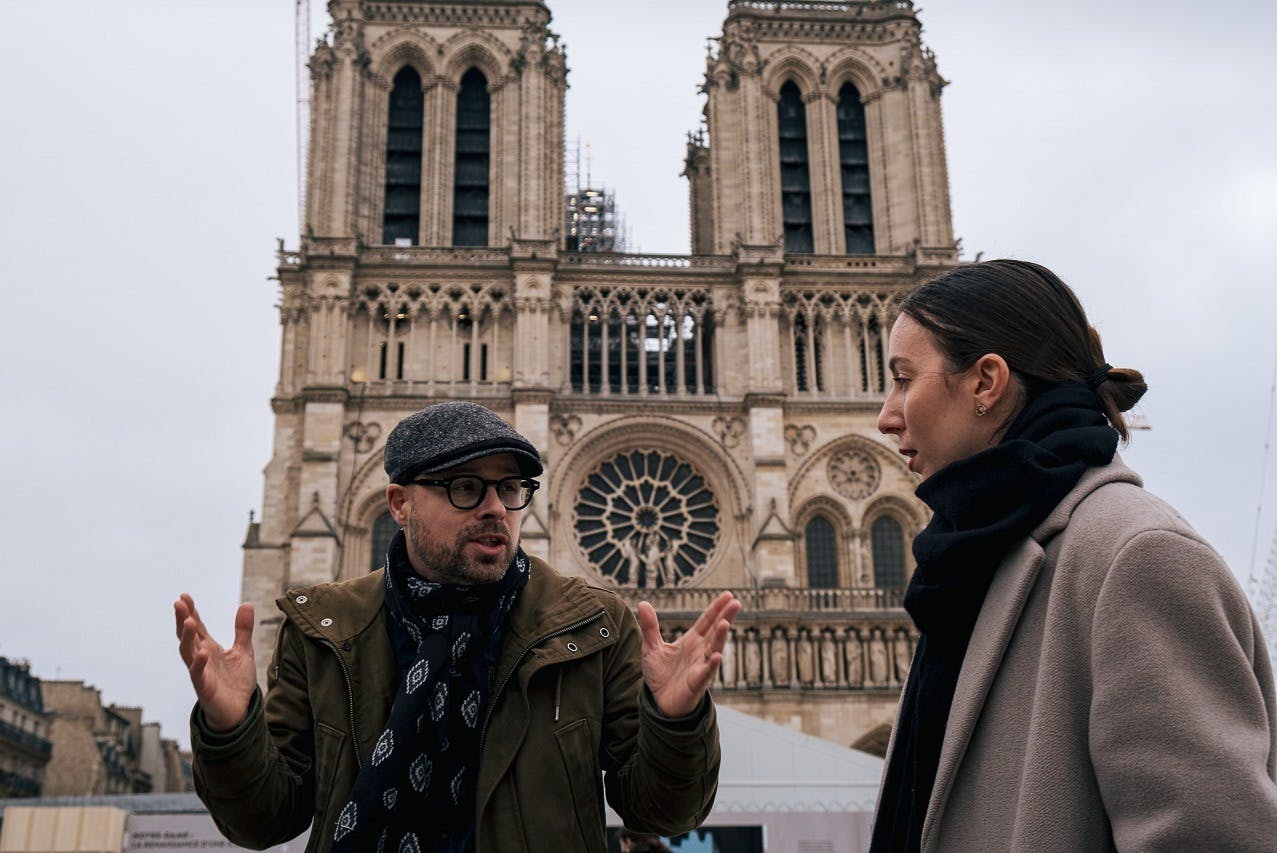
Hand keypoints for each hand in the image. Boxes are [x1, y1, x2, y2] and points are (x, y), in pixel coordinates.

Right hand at [174, 594, 257, 732]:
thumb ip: (243, 629)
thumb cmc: (236, 682)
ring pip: (188, 653)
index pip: (197, 627)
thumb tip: (246, 604)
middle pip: (188, 636)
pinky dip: (198, 664)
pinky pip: (198, 675)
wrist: (240, 711)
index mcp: (209, 648)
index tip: (184, 596)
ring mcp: (201, 672)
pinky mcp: (204, 688)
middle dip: (182, 619)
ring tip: (188, 621)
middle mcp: (201, 658)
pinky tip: (202, 653)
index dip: (191, 612)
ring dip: (187, 638)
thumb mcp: (244, 651)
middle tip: (179, 603)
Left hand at [637, 590, 741, 717]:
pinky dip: (711, 665)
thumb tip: (643, 603)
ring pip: (713, 649)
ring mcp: (700, 667)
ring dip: (720, 637)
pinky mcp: (696, 683)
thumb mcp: (652, 647)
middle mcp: (700, 652)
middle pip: (715, 631)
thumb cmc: (661, 675)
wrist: (660, 703)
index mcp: (691, 641)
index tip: (728, 595)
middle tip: (736, 603)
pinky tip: (716, 656)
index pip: (706, 621)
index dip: (716, 608)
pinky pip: (705, 673)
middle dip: (725, 617)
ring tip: (725, 623)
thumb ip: (650, 626)